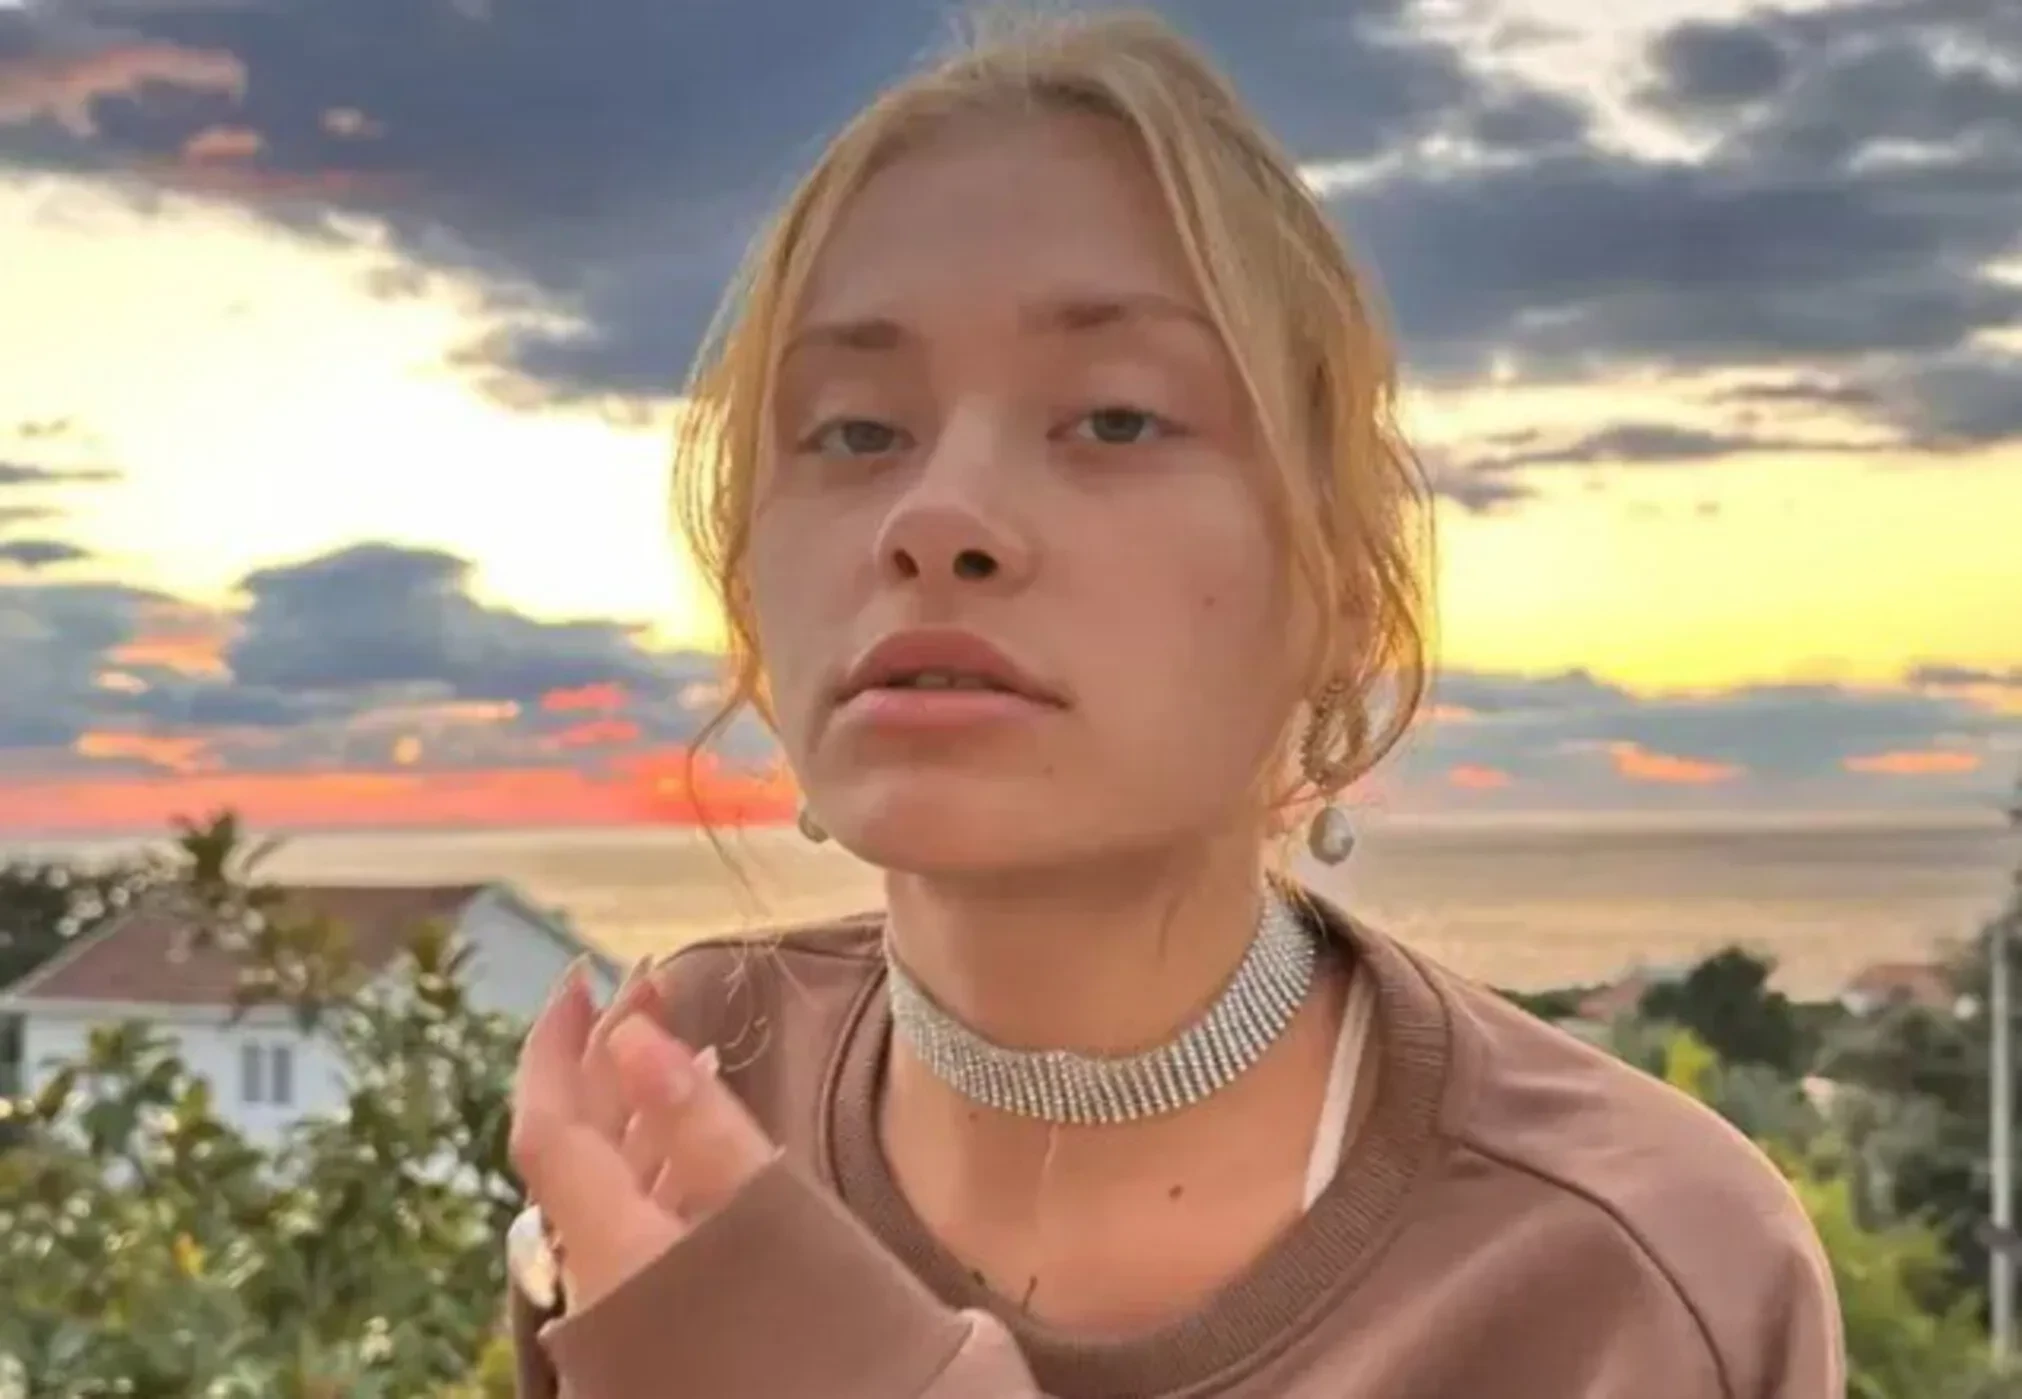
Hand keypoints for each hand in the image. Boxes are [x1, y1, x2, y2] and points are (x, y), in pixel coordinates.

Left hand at [508, 957, 778, 1311]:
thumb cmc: (803, 1326)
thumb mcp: (768, 1217)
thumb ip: (698, 1129)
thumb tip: (631, 1038)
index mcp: (610, 1244)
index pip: (548, 1127)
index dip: (555, 1044)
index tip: (582, 975)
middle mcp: (597, 1270)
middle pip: (579, 1146)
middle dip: (606, 1054)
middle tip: (649, 983)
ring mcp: (623, 1294)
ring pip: (611, 1178)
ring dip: (637, 1100)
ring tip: (679, 1035)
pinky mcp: (655, 1308)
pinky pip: (640, 1209)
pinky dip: (662, 1152)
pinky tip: (698, 1123)